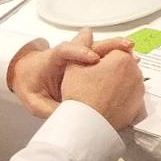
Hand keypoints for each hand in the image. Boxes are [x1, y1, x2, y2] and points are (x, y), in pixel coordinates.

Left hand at [7, 29, 135, 118]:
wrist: (29, 76)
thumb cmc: (31, 85)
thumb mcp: (34, 101)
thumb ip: (47, 108)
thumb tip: (66, 117)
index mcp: (52, 59)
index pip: (65, 50)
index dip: (79, 52)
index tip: (92, 58)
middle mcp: (69, 53)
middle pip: (89, 43)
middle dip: (107, 45)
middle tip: (124, 47)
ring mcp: (79, 56)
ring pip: (99, 47)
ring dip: (116, 49)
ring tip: (132, 53)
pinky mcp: (87, 62)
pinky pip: (103, 57)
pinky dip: (116, 58)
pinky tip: (130, 62)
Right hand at [61, 50, 145, 130]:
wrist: (87, 125)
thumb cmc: (80, 97)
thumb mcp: (74, 66)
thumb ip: (81, 45)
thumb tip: (86, 33)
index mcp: (121, 59)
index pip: (114, 49)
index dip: (101, 58)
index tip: (93, 66)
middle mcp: (134, 73)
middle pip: (123, 64)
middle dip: (112, 69)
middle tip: (95, 80)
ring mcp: (138, 90)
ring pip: (128, 79)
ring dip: (118, 82)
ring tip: (100, 92)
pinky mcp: (138, 105)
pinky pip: (130, 95)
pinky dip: (122, 96)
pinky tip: (108, 101)